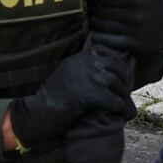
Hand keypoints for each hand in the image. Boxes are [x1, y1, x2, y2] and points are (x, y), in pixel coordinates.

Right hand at [9, 44, 132, 147]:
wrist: (39, 112)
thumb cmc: (52, 95)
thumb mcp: (67, 71)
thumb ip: (83, 66)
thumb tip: (106, 71)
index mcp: (80, 56)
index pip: (105, 50)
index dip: (116, 62)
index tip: (119, 72)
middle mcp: (84, 63)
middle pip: (114, 66)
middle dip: (123, 78)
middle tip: (124, 90)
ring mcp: (87, 78)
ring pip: (115, 82)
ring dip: (122, 94)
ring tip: (122, 102)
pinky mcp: (88, 95)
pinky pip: (112, 99)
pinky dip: (118, 106)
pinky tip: (117, 111)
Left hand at [88, 0, 162, 56]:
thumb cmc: (151, 5)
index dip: (96, 0)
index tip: (89, 0)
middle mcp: (137, 16)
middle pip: (104, 13)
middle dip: (93, 12)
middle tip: (86, 12)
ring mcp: (136, 32)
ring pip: (105, 27)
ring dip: (94, 25)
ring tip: (89, 22)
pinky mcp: (136, 45)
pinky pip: (111, 42)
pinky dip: (100, 38)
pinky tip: (96, 35)